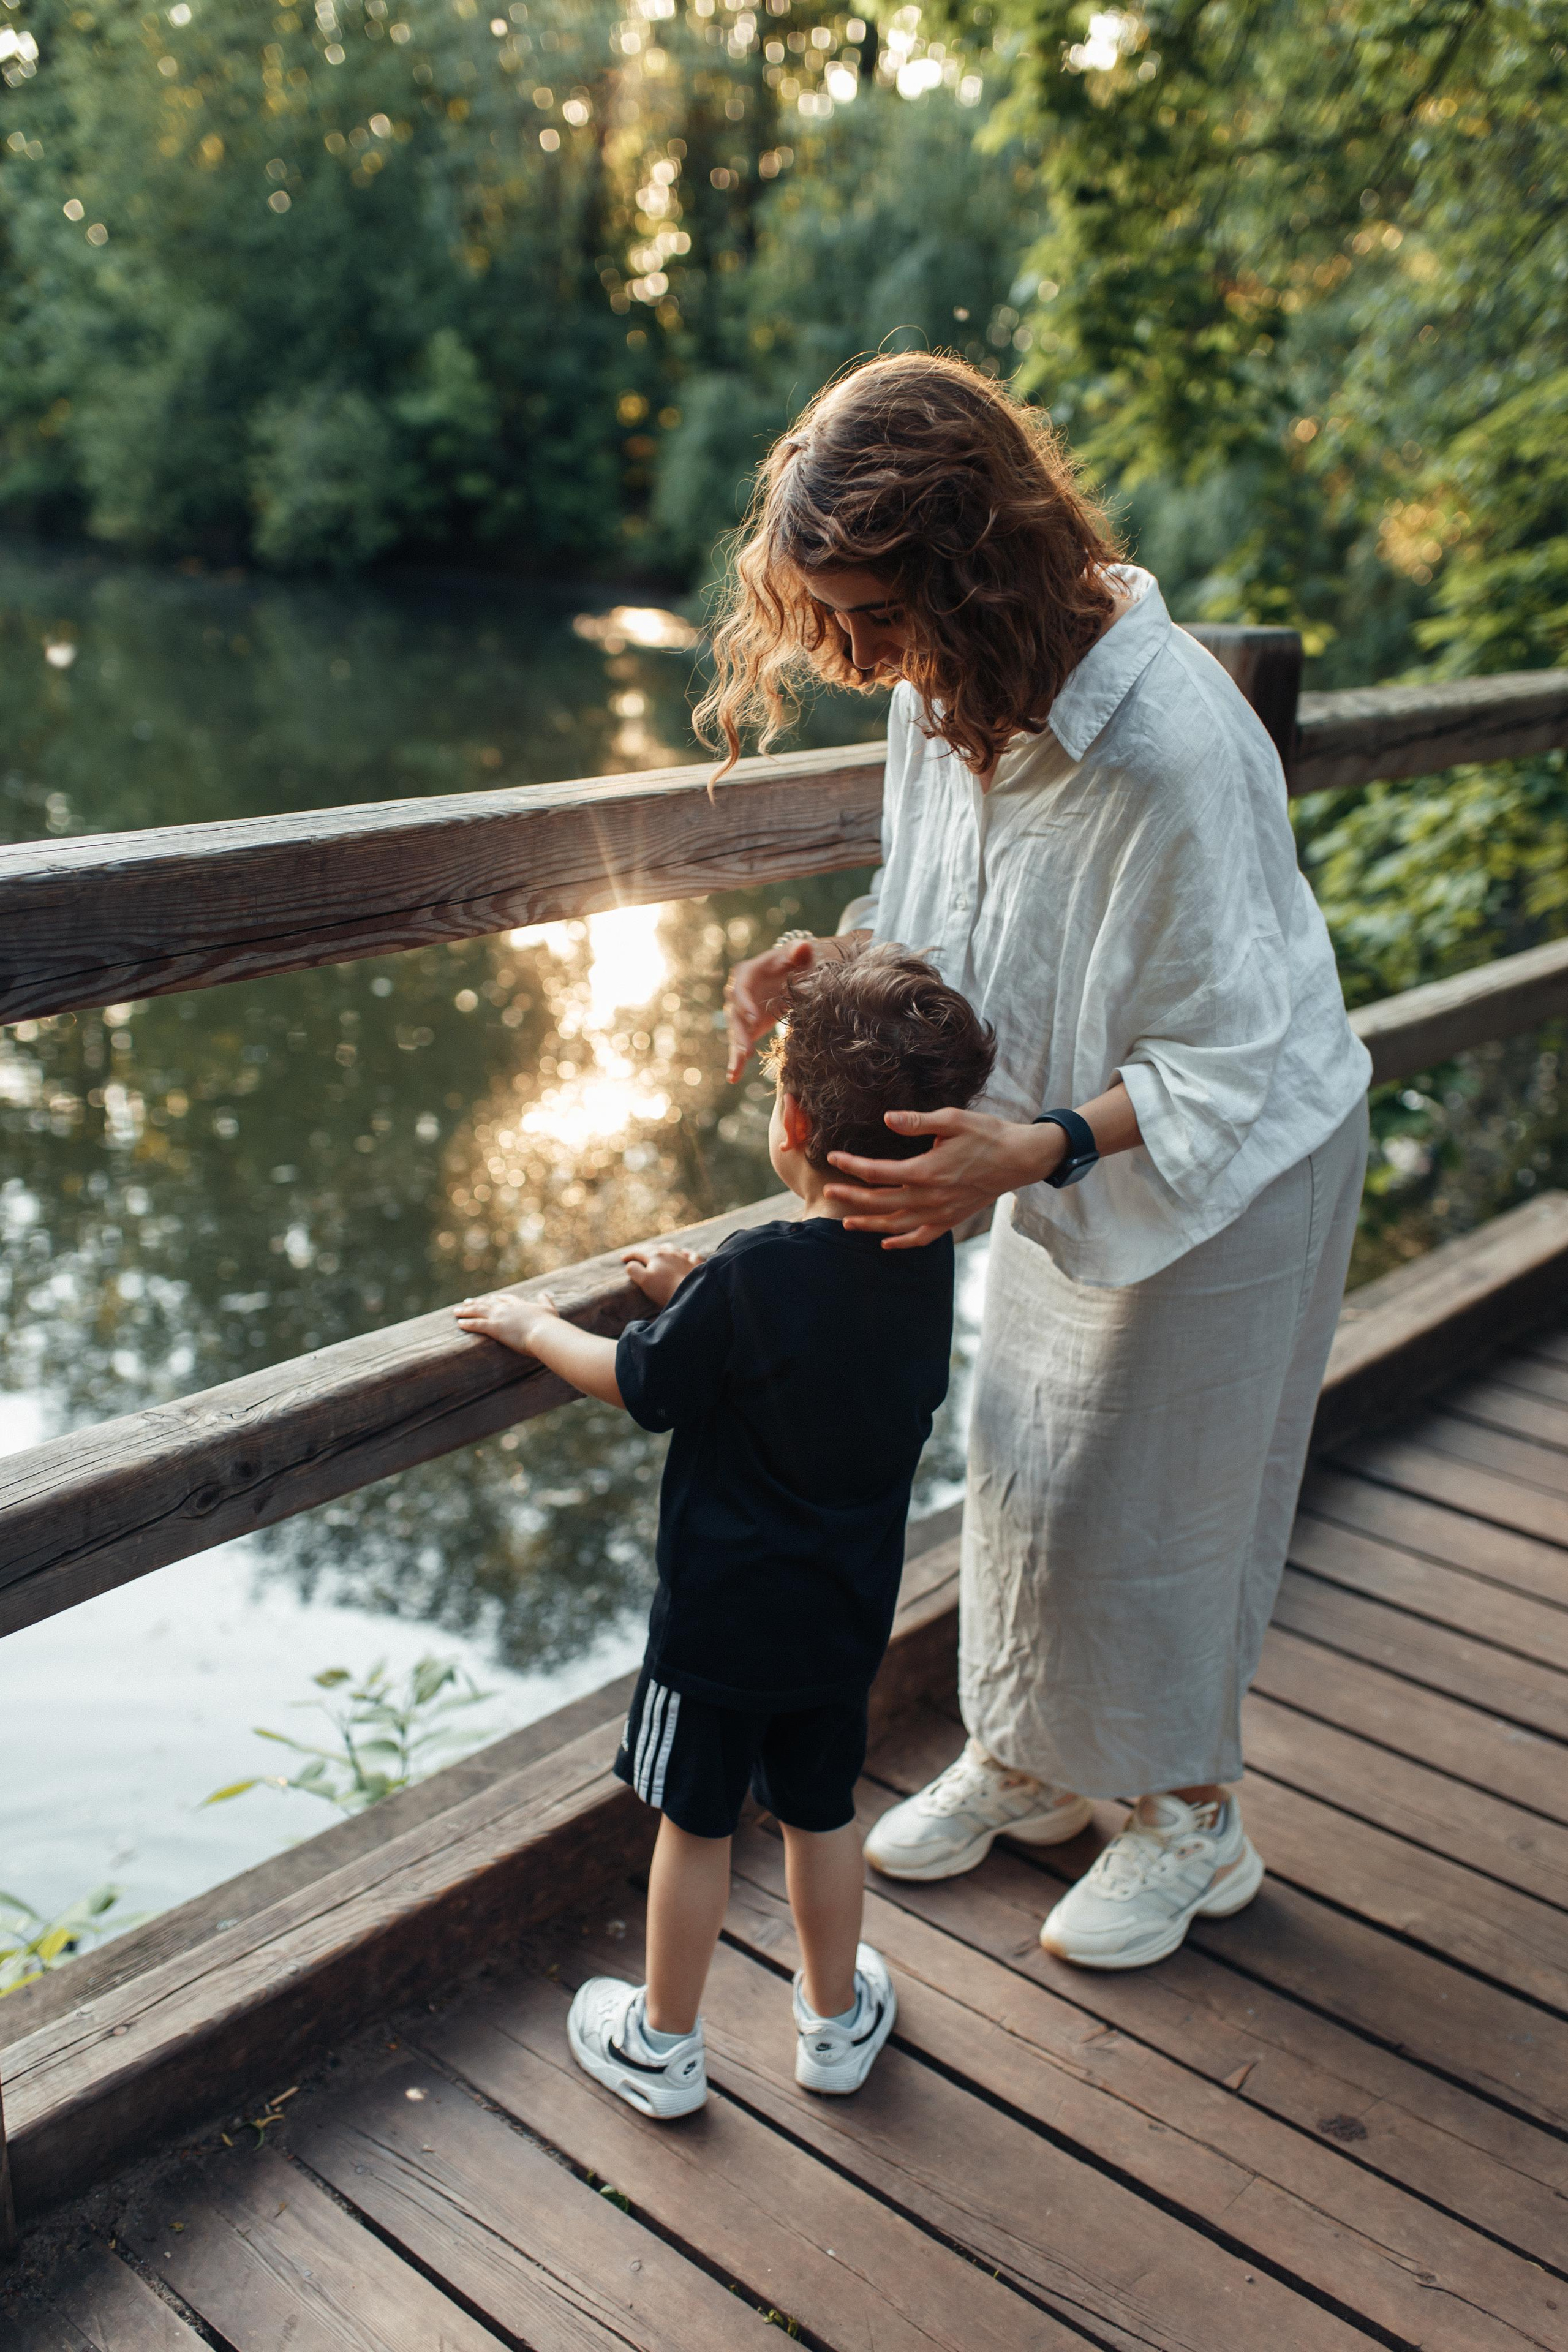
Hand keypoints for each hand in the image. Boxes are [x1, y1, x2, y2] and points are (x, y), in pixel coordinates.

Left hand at [454, 1289, 559, 1354]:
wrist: (545, 1332)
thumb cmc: (549, 1324)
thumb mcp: (549, 1309)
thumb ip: (545, 1301)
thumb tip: (544, 1294)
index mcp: (518, 1304)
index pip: (503, 1299)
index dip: (493, 1299)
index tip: (487, 1298)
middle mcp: (506, 1308)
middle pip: (486, 1303)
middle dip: (475, 1303)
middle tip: (465, 1303)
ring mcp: (499, 1317)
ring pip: (478, 1312)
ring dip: (465, 1311)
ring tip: (456, 1312)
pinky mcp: (494, 1328)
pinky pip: (477, 1324)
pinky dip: (467, 1323)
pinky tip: (459, 1324)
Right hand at [622, 1244, 705, 1307]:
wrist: (688, 1293)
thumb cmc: (664, 1288)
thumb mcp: (643, 1280)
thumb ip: (634, 1270)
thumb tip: (630, 1264)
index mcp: (655, 1256)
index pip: (639, 1252)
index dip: (630, 1255)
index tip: (623, 1258)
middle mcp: (669, 1253)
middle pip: (655, 1248)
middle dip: (645, 1250)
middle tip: (639, 1253)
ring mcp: (683, 1258)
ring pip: (672, 1248)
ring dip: (664, 1248)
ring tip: (661, 1250)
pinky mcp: (695, 1265)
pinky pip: (691, 1255)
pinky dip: (687, 1253)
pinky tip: (685, 1254)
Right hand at [725, 937, 814, 1080]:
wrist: (795, 972)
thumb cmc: (796, 960)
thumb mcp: (799, 954)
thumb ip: (800, 951)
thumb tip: (803, 948)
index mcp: (746, 973)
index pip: (741, 988)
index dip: (745, 1003)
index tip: (754, 1018)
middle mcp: (739, 994)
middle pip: (735, 1014)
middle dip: (739, 1032)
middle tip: (745, 1049)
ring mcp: (742, 1012)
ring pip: (736, 1032)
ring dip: (737, 1048)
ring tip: (738, 1065)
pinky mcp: (748, 1027)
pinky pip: (740, 1044)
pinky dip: (736, 1061)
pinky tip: (733, 1077)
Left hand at [824, 1108, 1062, 1247]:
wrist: (1020, 1159)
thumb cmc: (987, 1134)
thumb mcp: (953, 1119)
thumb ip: (917, 1122)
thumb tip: (887, 1119)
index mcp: (926, 1170)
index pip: (878, 1172)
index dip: (852, 1165)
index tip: (833, 1158)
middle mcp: (930, 1197)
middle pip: (881, 1202)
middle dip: (851, 1197)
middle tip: (828, 1191)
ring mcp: (941, 1212)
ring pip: (897, 1225)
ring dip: (869, 1224)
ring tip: (847, 1223)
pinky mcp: (951, 1219)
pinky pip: (922, 1237)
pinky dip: (902, 1242)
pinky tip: (887, 1243)